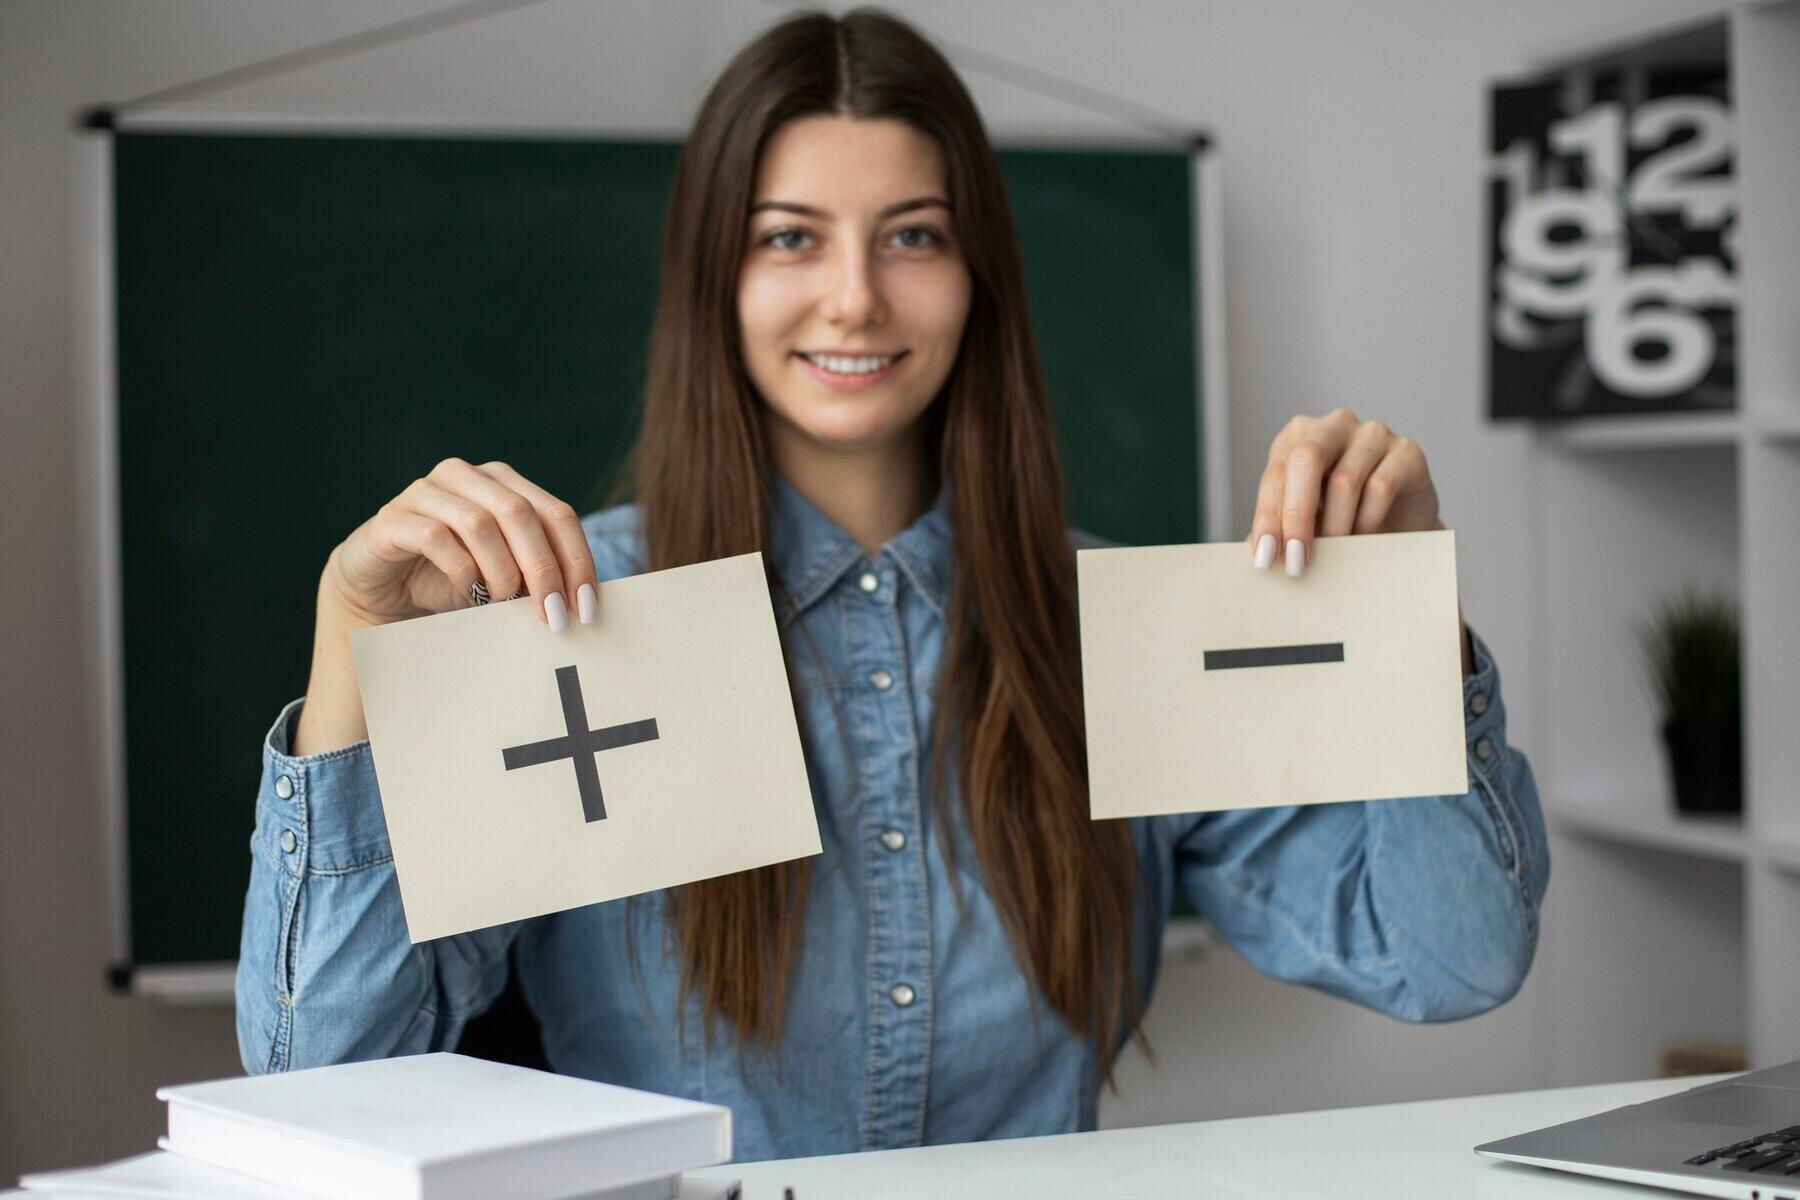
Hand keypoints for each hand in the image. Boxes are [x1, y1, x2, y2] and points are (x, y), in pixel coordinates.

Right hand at [324, 457, 597, 629]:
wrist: (384, 587)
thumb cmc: (452, 578)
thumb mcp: (505, 576)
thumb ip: (538, 575)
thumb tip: (583, 601)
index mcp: (504, 482)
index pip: (557, 513)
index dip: (577, 559)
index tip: (586, 606)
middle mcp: (467, 476)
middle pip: (521, 514)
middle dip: (544, 569)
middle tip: (553, 615)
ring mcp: (426, 491)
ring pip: (480, 523)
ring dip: (501, 571)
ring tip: (503, 601)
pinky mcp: (393, 517)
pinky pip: (435, 537)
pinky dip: (461, 569)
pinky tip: (467, 592)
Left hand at [1246, 408, 1442, 576]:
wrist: (1401, 521)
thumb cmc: (1344, 516)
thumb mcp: (1306, 518)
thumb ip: (1279, 526)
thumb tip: (1252, 551)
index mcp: (1298, 436)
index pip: (1275, 473)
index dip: (1267, 517)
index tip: (1265, 558)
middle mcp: (1334, 426)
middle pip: (1306, 461)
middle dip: (1296, 516)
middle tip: (1295, 561)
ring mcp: (1373, 434)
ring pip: (1344, 481)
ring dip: (1335, 526)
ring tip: (1333, 556)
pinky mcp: (1406, 452)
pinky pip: (1381, 488)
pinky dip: (1367, 521)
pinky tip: (1364, 539)